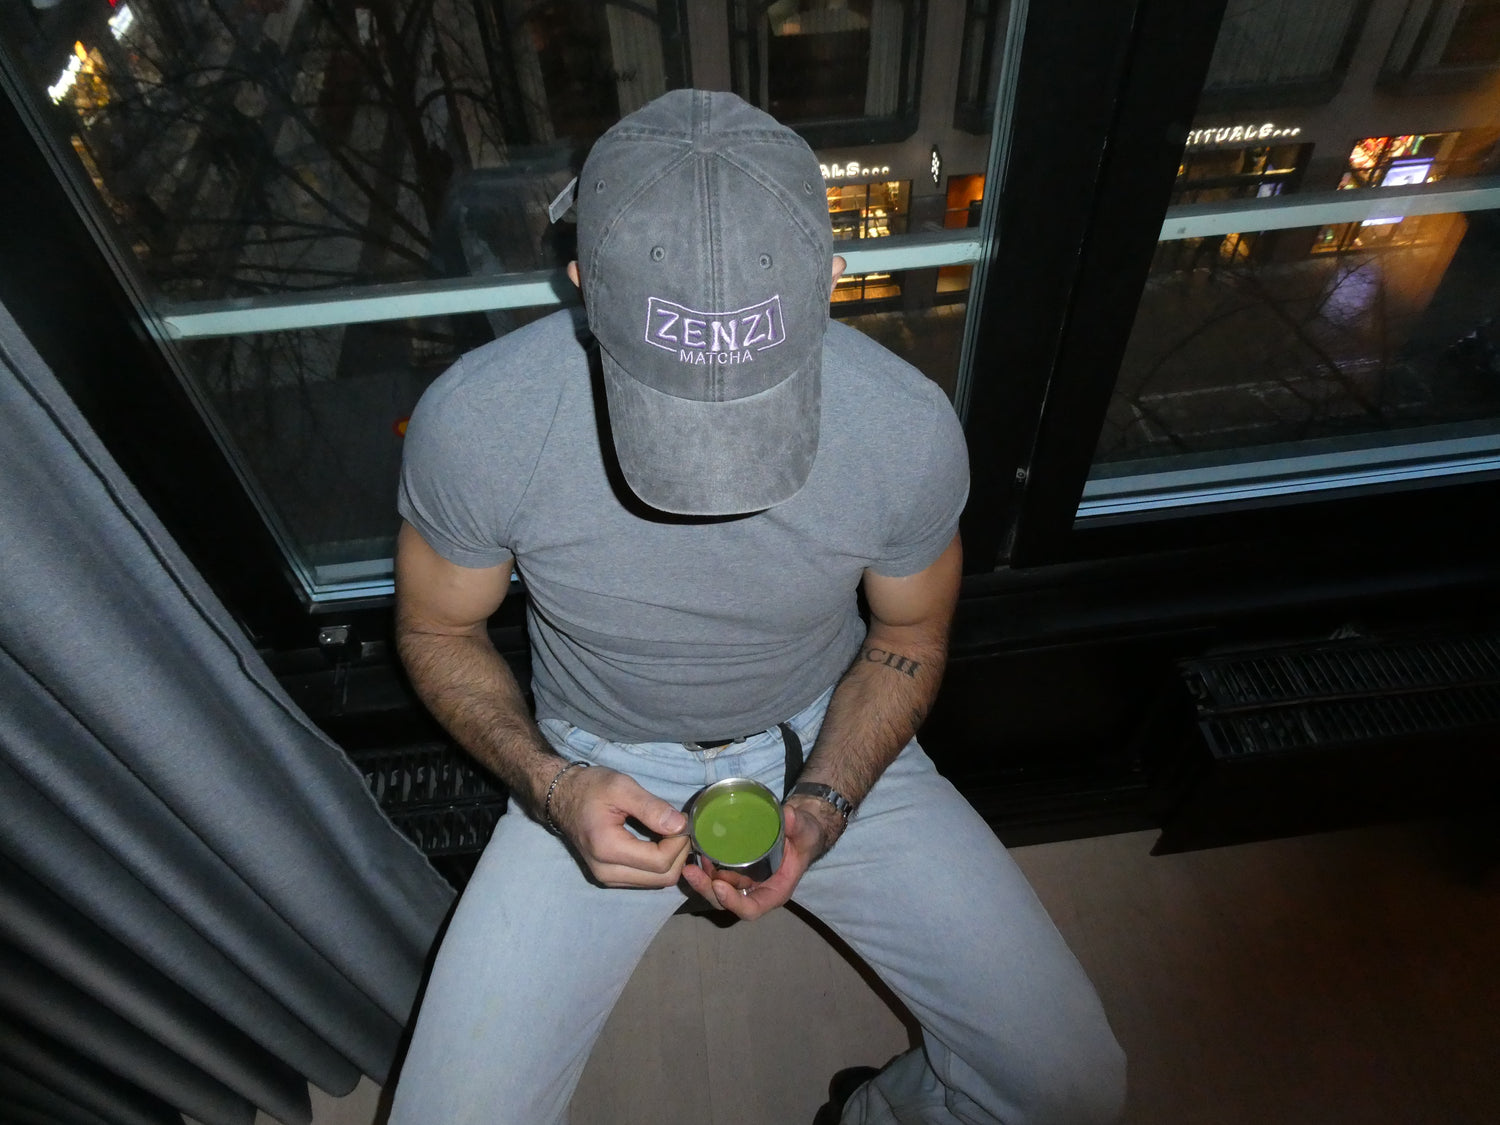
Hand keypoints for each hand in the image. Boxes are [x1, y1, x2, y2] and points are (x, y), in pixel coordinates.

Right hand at [548, 764, 690, 887]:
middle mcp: (606, 872)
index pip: (660, 861)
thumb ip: (652, 807)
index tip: (682, 819)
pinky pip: (647, 880)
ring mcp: (607, 879)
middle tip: (679, 826)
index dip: (679, 842)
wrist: (563, 797)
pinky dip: (660, 864)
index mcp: (608, 849)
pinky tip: (659, 842)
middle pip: (662, 878)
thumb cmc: (591, 788)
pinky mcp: (610, 878)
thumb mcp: (622, 787)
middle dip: (679, 853)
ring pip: (657, 882)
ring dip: (672, 860)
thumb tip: (680, 826)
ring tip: (670, 833)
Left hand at [680, 799, 839, 920]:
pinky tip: (696, 852)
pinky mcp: (734, 867)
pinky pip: (716, 873)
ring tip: (690, 863)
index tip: (719, 886)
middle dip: (707, 890)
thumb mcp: (806, 832)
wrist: (798, 829)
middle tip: (692, 872)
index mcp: (774, 892)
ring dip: (701, 880)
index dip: (733, 902)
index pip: (750, 909)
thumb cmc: (805, 837)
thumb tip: (788, 814)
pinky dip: (704, 867)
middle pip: (726, 902)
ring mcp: (743, 881)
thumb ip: (799, 825)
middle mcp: (755, 891)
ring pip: (717, 890)